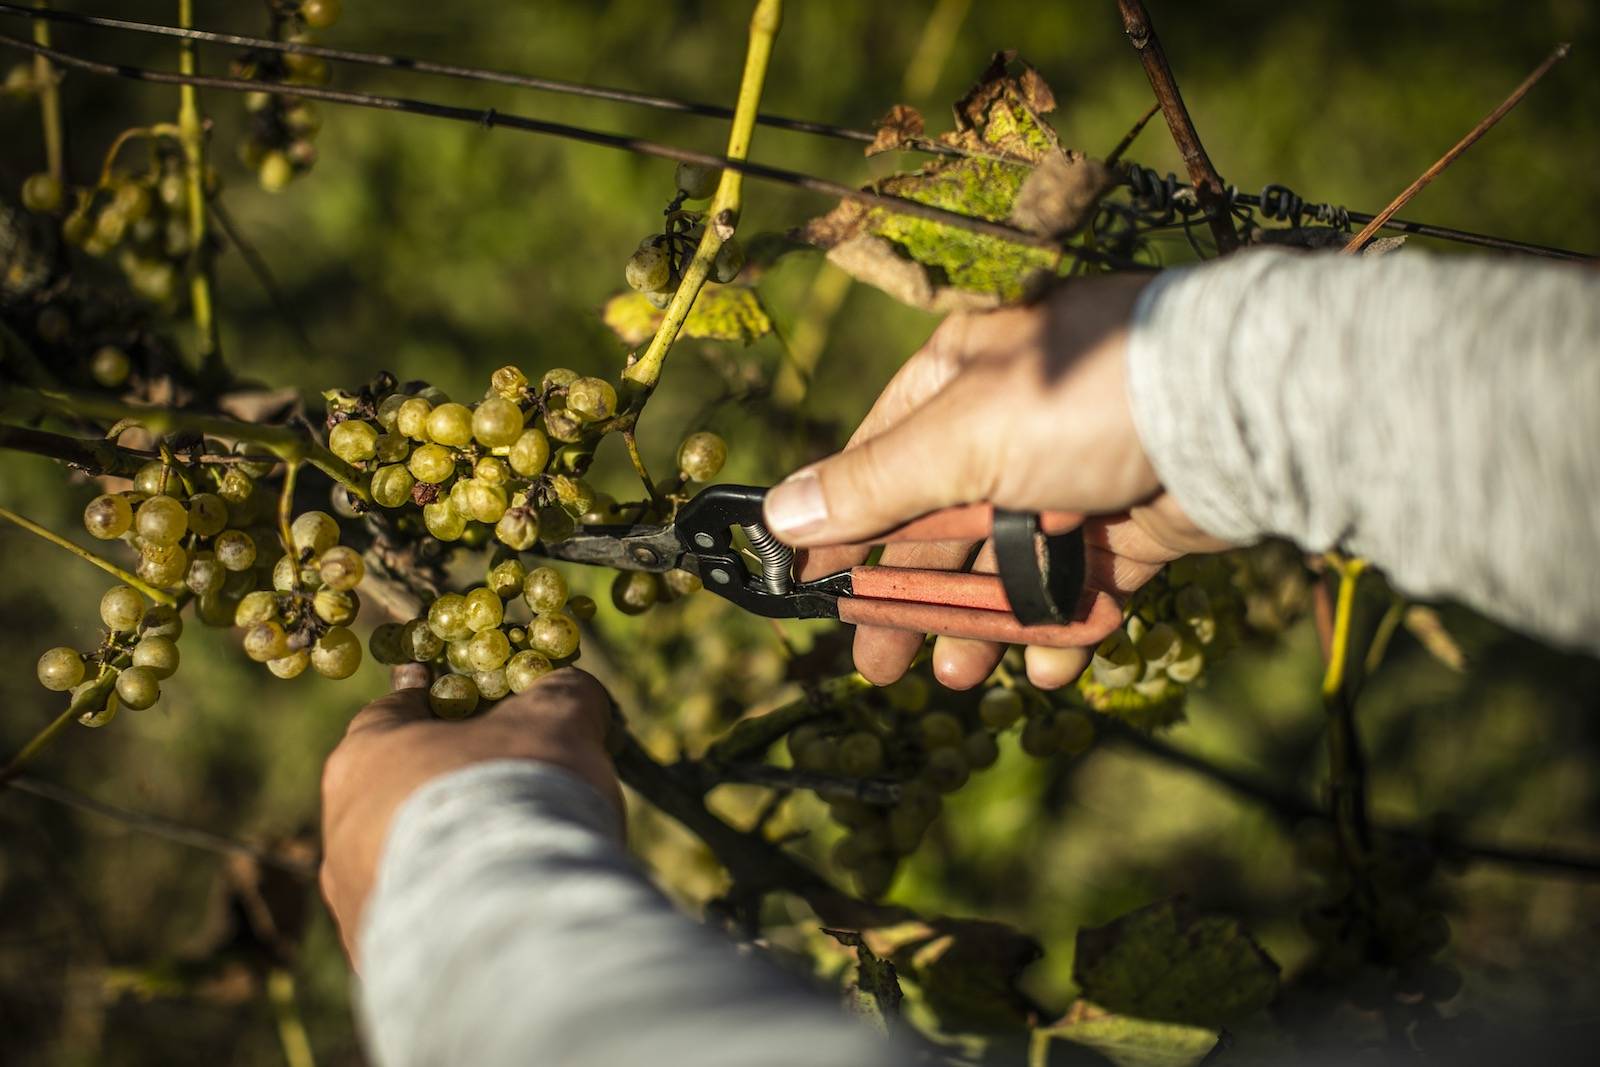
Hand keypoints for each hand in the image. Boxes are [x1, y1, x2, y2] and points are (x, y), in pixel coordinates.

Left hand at [319, 668, 621, 961]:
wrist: (504, 917)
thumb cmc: (518, 793)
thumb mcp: (555, 720)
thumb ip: (561, 694)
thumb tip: (572, 689)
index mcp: (364, 758)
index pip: (394, 712)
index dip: (442, 704)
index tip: (476, 706)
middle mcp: (340, 831)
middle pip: (398, 792)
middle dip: (451, 787)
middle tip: (511, 790)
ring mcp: (354, 903)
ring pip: (406, 865)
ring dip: (452, 858)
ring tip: (515, 863)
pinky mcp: (376, 962)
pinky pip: (420, 925)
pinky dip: (456, 914)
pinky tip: (504, 913)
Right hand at [763, 273, 1230, 689]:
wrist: (1239, 415)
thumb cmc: (1084, 405)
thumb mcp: (959, 443)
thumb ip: (870, 486)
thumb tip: (778, 516)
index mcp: (958, 383)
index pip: (878, 464)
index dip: (842, 531)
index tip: (811, 593)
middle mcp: (1010, 428)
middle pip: (938, 527)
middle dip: (909, 600)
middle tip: (881, 669)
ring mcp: (1071, 479)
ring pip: (1006, 566)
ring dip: (980, 626)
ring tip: (961, 680)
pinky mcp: (1129, 525)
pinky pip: (1078, 588)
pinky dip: (1059, 632)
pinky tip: (1044, 675)